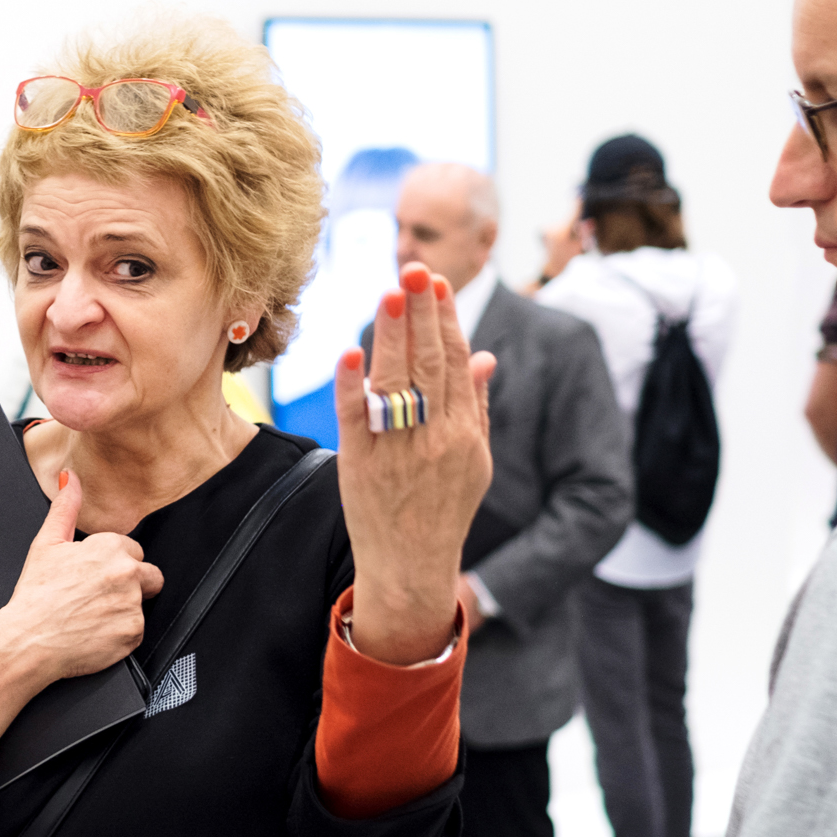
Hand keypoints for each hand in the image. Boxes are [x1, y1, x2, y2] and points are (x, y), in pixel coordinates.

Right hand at [0, 469, 165, 757]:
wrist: (28, 640)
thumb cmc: (35, 595)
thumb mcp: (46, 544)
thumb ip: (65, 507)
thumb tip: (70, 479)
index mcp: (110, 547)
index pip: (132, 552)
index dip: (111, 566)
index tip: (93, 578)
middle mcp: (126, 573)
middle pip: (149, 576)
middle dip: (130, 586)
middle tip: (97, 599)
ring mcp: (132, 604)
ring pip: (141, 605)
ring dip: (123, 611)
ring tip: (92, 617)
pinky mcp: (133, 633)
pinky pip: (136, 633)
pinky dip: (119, 635)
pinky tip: (96, 634)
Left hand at [333, 264, 495, 663]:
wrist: (411, 566)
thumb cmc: (443, 509)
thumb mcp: (474, 460)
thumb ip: (477, 406)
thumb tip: (486, 356)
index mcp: (464, 433)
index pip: (456, 364)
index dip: (446, 321)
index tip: (436, 284)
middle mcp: (434, 439)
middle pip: (429, 365)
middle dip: (422, 314)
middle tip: (414, 270)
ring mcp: (396, 452)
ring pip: (395, 384)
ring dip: (392, 336)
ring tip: (390, 293)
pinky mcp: (359, 465)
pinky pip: (355, 419)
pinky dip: (351, 386)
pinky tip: (350, 353)